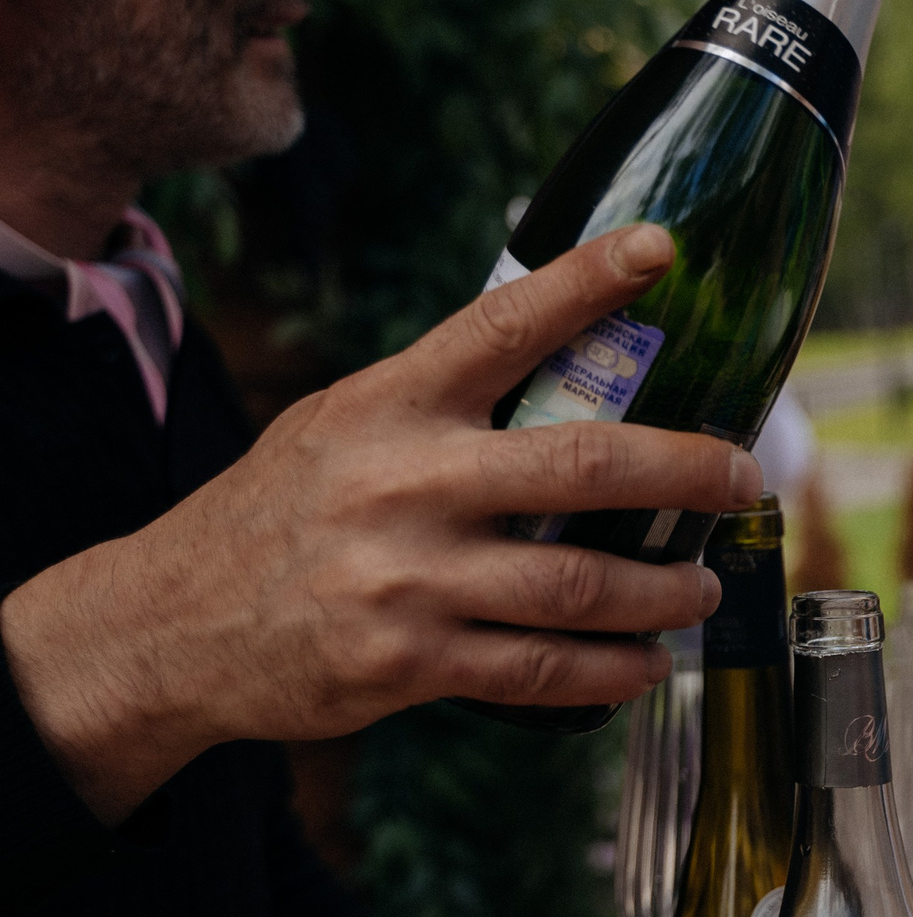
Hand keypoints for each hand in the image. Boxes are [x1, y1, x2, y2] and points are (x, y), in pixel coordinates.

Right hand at [0, 222, 760, 819]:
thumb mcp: (341, 426)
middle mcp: (403, 483)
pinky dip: (613, 668)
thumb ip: (441, 401)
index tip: (661, 247)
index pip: (501, 326)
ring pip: (579, 585)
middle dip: (686, 469)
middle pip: (581, 465)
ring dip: (664, 588)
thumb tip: (568, 356)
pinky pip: (542, 669)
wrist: (165, 627)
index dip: (587, 283)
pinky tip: (649, 661)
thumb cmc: (281, 513)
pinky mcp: (407, 662)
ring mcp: (407, 578)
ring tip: (701, 584)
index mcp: (391, 405)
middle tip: (743, 474)